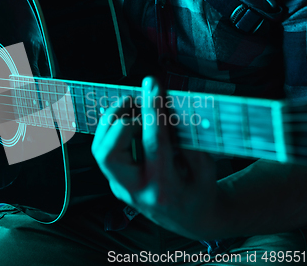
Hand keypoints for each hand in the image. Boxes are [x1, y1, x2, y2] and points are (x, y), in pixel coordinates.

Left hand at [92, 77, 223, 239]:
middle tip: (134, 100)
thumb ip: (188, 142)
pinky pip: (105, 151)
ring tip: (131, 105)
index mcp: (164, 189)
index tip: (153, 85)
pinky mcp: (116, 182)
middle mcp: (136, 191)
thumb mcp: (207, 170)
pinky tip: (128, 118)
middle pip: (108, 153)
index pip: (153, 143)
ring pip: (99, 151)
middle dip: (117, 120)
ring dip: (111, 122)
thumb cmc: (200, 194)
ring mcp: (121, 188)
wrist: (190, 220)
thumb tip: (169, 109)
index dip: (152, 110)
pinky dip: (112, 130)